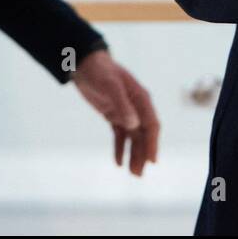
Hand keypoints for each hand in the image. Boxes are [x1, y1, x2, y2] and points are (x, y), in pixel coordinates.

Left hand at [72, 50, 159, 175]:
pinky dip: (120, 148)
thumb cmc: (100, 71)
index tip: (152, 161)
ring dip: (133, 154)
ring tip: (132, 173)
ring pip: (133, 137)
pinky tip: (118, 162)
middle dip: (143, 154)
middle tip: (138, 174)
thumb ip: (123, 105)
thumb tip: (134, 126)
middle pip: (143, 135)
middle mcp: (136, 107)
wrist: (84, 64)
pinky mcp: (113, 114)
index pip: (151, 125)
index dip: (153, 143)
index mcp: (141, 99)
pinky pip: (120, 135)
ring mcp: (125, 111)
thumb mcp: (110, 86)